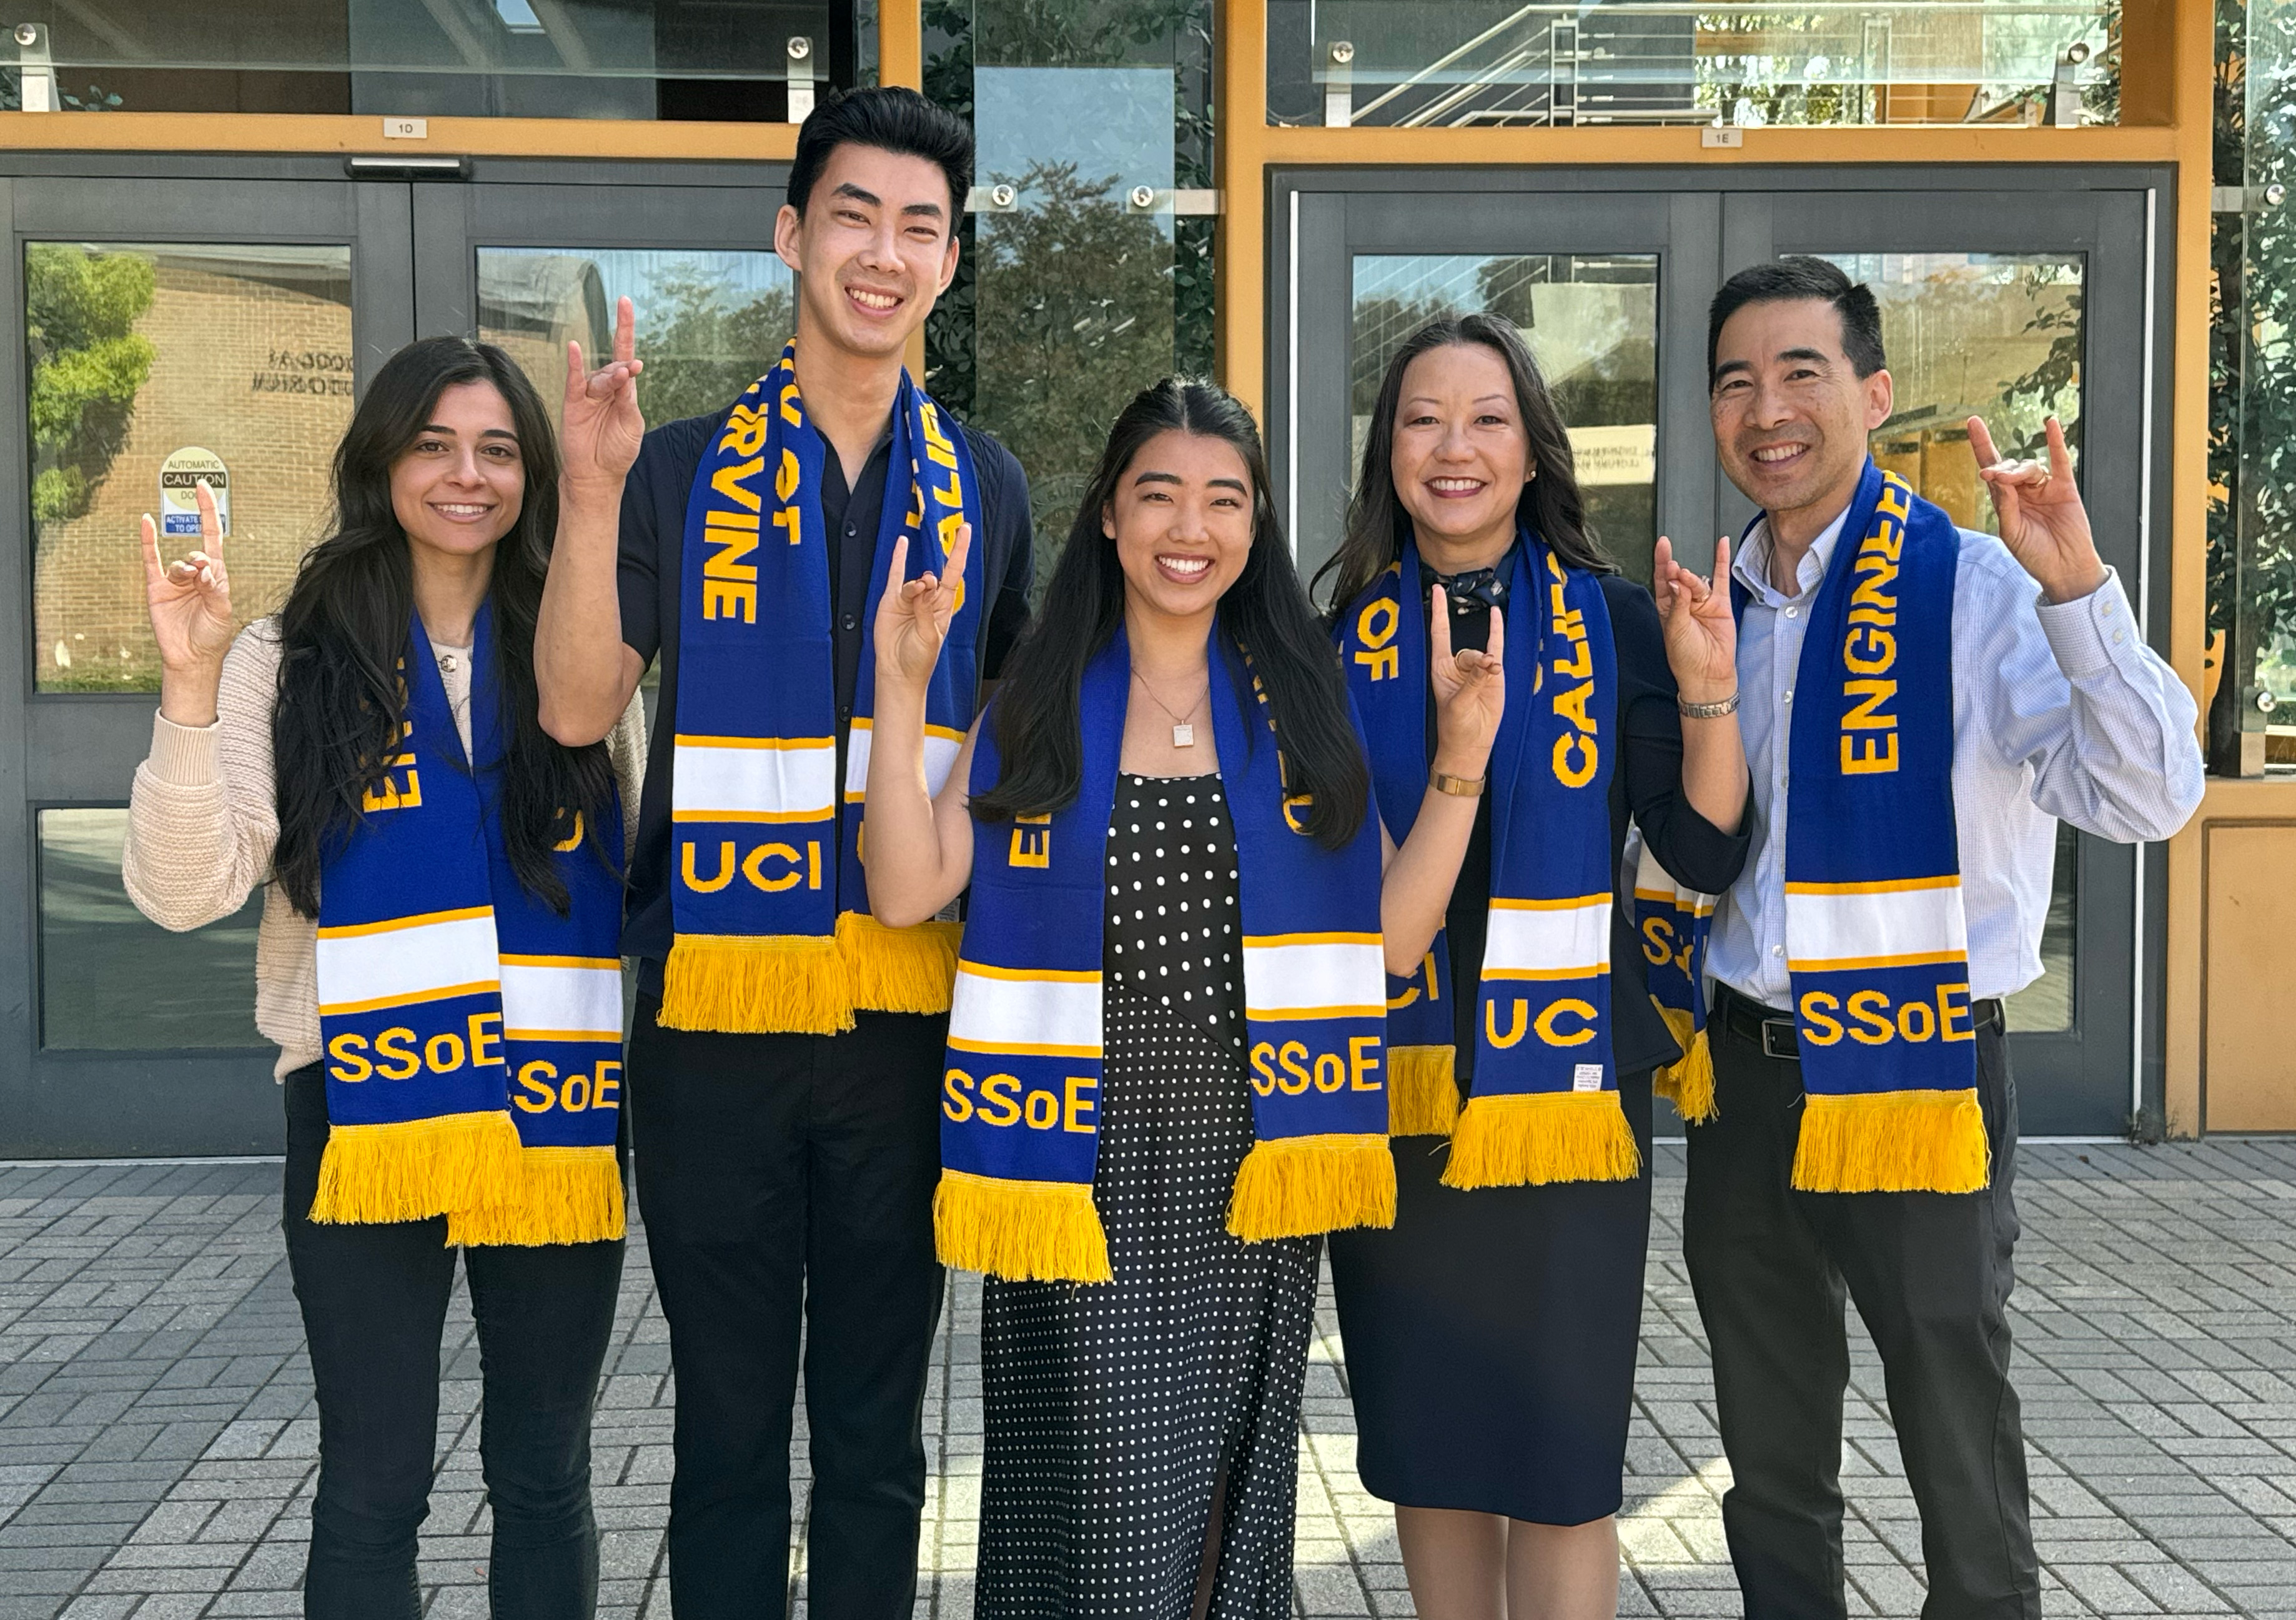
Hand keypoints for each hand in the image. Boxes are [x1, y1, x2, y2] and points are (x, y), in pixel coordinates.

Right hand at [141, 482, 233, 726]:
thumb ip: (214, 589)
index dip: (209, 512)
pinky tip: (145, 522)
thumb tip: (203, 569)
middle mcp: (195, 574)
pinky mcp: (157, 588)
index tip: (204, 488)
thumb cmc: (212, 634)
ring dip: (183, 571)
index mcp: (216, 575)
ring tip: (189, 583)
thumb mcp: (222, 611)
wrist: (192, 656)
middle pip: (196, 554)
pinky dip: (147, 541)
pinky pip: (150, 560)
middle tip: (201, 574)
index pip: (212, 537)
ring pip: (176, 564)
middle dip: (199, 561)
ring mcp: (175, 580)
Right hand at [561, 296, 644, 492]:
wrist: (598, 474)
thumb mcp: (632, 426)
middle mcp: (606, 388)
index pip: (626, 354)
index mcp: (625, 392)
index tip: (626, 305)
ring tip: (621, 378)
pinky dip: (574, 364)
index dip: (625, 329)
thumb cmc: (617, 451)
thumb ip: (629, 401)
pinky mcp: (574, 402)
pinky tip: (574, 348)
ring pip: (599, 375)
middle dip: (624, 367)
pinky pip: (574, 379)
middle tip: (632, 370)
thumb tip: (627, 376)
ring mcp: (589, 394)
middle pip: (615, 366)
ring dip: (610, 376)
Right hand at [875, 523, 972, 690]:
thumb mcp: (929, 635)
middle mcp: (928, 600)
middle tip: (930, 584)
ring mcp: (909, 599)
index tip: (965, 530)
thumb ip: (927, 609)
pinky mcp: (891, 601)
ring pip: (914, 582)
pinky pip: (895, 576)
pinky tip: (901, 544)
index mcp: (943, 607)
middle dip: (935, 575)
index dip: (959, 552)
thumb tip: (924, 583)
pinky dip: (897, 559)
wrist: (898, 672)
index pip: (954, 573)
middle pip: (935, 576)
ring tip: (916, 592)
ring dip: (916, 585)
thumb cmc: (920, 659)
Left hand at [1428, 586, 1504, 776]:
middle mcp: (1457, 666)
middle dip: (1476, 663)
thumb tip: (1490, 663)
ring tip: (1490, 682)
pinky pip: (1496, 649)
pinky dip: (1497, 633)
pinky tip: (1497, 616)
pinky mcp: (1494, 676)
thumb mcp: (1459, 704)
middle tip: (1484, 677)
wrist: (1471, 743)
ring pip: (1484, 655)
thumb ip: (1473, 682)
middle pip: (1467, 650)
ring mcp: (1476, 670)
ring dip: (1488, 667)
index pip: (1440, 633)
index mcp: (1440, 668)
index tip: (1437, 588)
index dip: (1440, 612)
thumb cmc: (1456, 726)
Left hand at [1654, 534, 1736, 703]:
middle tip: (1674, 569)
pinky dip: (1721, 561)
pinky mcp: (1720, 605)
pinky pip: (1721, 579)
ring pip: (1697, 582)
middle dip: (1675, 572)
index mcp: (1667, 608)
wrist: (1707, 673)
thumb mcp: (1675, 629)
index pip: (1662, 581)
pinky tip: (1721, 544)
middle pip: (1679, 579)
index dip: (1661, 563)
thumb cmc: (1686, 657)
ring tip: (1686, 579)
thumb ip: (1677, 604)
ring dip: (1692, 579)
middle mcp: (1683, 603)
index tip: (1662, 546)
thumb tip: (1676, 581)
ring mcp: (1702, 603)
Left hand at [1968, 415, 2105, 603]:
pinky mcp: (2064, 488)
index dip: (1982, 446)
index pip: (1991, 469)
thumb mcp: (2012, 532)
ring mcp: (2044, 488)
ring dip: (2018, 470)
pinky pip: (2059, 460)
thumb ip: (2005, 506)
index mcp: (2005, 501)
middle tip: (1994, 476)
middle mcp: (2023, 491)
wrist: (2063, 568)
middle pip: (2008, 467)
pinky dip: (2055, 442)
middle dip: (2000, 469)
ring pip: (2029, 467)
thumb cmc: (2035, 555)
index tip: (1973, 423)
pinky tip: (2051, 424)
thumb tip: (1999, 479)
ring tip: (2011, 479)